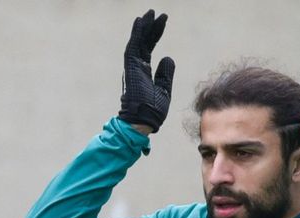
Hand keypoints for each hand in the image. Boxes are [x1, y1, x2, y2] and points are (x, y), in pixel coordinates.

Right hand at [118, 9, 174, 133]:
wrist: (143, 122)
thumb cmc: (153, 111)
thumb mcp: (164, 90)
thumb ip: (165, 74)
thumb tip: (168, 58)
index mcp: (143, 73)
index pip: (149, 49)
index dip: (155, 35)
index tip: (161, 22)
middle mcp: (136, 68)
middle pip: (143, 43)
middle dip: (150, 28)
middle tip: (156, 14)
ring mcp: (132, 68)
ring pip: (138, 43)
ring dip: (143, 27)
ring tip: (150, 13)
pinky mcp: (131, 68)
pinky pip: (133, 47)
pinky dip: (137, 34)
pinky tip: (140, 22)